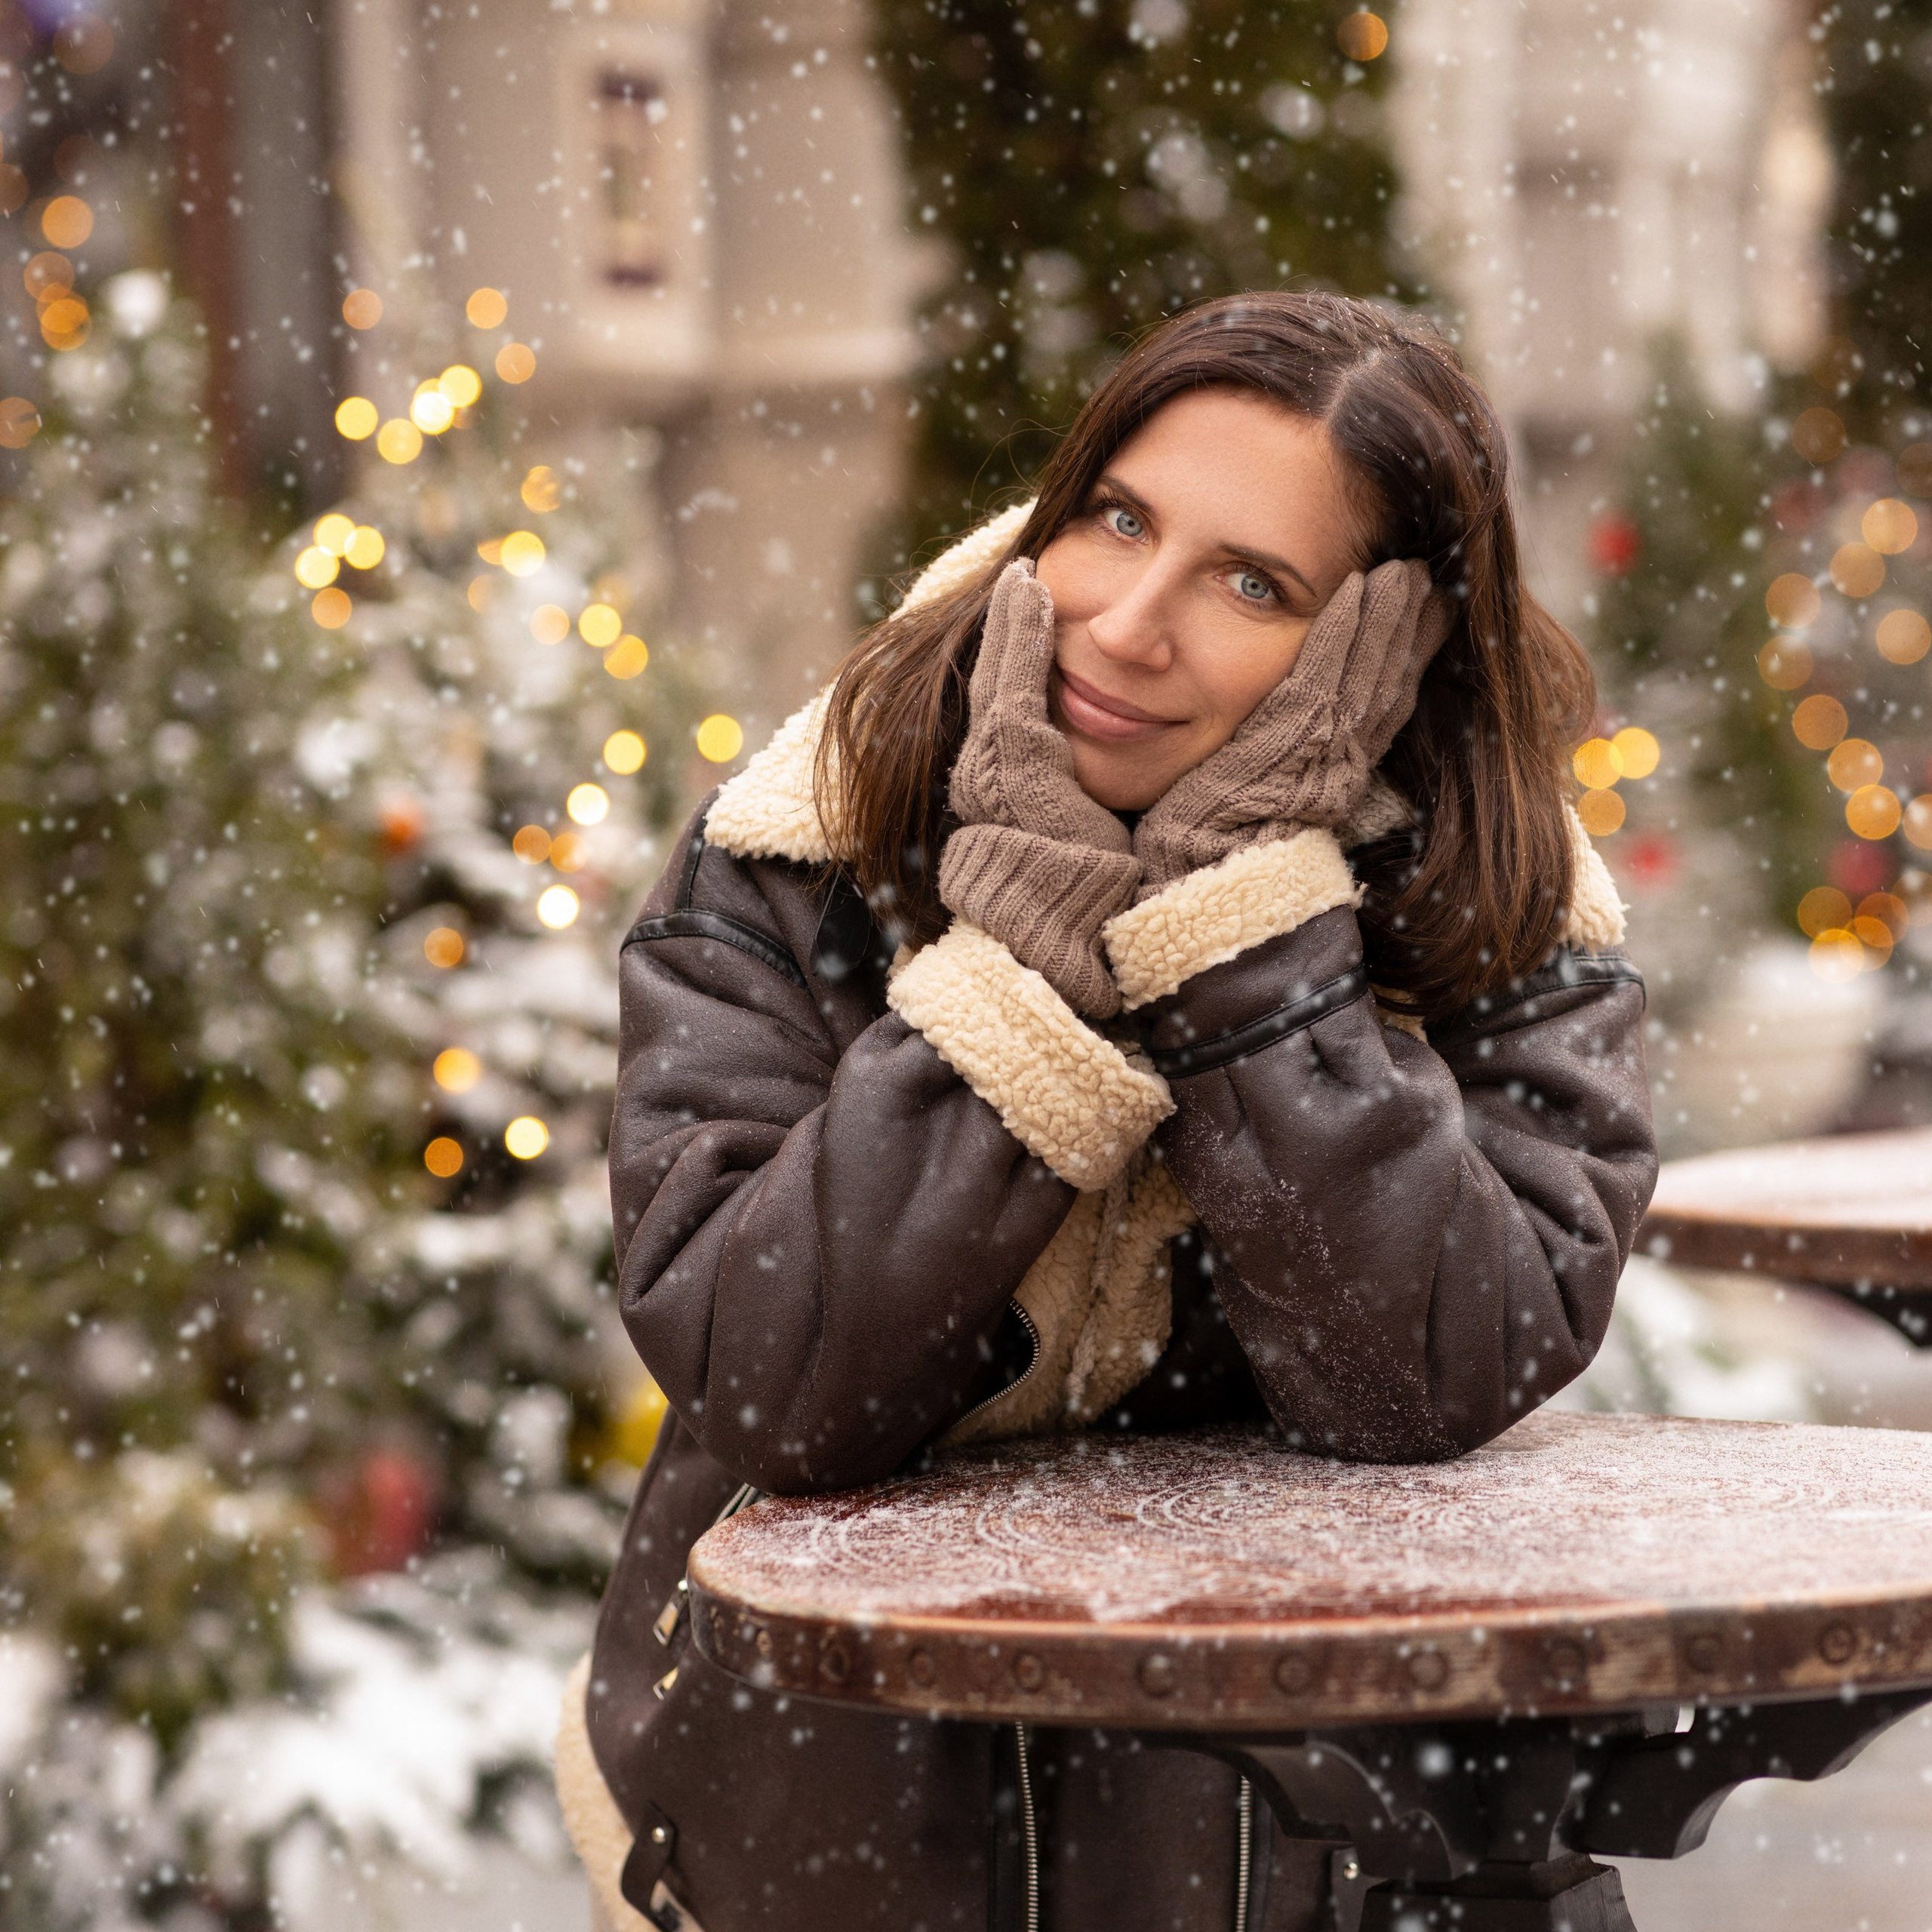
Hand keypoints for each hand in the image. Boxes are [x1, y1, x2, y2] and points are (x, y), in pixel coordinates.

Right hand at [940, 560, 1139, 1015]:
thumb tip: (1114, 778)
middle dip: (1009, 627)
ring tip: (1026, 572)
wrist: (1070, 925)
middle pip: (998, 681)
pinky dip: (1020, 632)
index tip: (1034, 607)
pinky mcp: (1010, 757)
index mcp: (1008, 787)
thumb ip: (1085, 793)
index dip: (1019, 654)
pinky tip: (1033, 593)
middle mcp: (987, 771)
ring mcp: (992, 762)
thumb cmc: (1090, 888)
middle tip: (1023, 574)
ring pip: (1001, 673)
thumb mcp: (1089, 828)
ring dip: (1014, 618)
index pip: (1012, 705)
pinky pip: (1013, 679)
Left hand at [1132, 558, 1451, 896]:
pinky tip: (1358, 587)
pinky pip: (1327, 669)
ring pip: (1368, 668)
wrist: (1205, 875)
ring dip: (1390, 615)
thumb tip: (1282, 737)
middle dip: (1411, 628)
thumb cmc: (1218, 841)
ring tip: (1404, 570)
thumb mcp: (1262, 794)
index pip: (1382, 705)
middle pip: (1388, 681)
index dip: (1408, 659)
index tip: (1429, 617)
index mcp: (1336, 773)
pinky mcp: (1293, 734)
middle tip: (1427, 578)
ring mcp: (1321, 744)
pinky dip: (1347, 627)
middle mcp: (1342, 758)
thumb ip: (1280, 759)